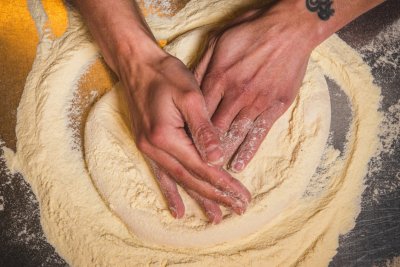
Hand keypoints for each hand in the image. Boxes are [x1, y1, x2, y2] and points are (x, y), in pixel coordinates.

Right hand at [117, 44, 250, 222]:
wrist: (138, 65)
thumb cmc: (165, 75)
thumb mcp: (190, 96)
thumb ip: (203, 129)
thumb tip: (217, 160)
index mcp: (166, 136)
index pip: (202, 167)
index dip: (223, 184)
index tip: (242, 197)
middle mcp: (155, 148)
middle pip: (191, 179)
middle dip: (216, 196)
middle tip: (238, 210)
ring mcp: (149, 150)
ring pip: (179, 181)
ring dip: (198, 199)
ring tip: (215, 218)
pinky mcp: (148, 147)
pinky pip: (161, 176)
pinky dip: (171, 194)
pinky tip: (177, 210)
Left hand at [195, 4, 314, 172]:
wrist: (290, 28)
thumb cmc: (252, 30)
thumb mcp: (218, 40)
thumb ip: (203, 66)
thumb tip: (189, 87)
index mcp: (218, 78)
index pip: (198, 112)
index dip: (190, 130)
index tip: (182, 145)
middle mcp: (235, 94)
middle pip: (213, 128)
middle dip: (202, 147)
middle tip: (192, 164)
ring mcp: (256, 102)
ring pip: (234, 134)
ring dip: (222, 153)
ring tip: (212, 172)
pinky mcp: (275, 106)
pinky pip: (259, 133)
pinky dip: (248, 150)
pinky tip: (239, 164)